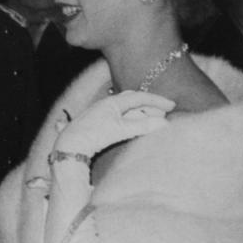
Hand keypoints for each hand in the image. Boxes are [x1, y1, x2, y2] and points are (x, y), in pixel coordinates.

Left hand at [54, 90, 174, 159]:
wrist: (70, 145)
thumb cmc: (94, 135)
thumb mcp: (121, 130)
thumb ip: (142, 126)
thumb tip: (164, 124)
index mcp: (113, 101)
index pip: (140, 97)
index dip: (157, 100)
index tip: (172, 105)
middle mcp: (108, 103)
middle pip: (134, 100)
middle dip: (150, 105)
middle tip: (165, 112)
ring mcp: (103, 112)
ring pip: (127, 109)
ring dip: (142, 113)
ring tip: (154, 121)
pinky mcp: (99, 123)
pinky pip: (121, 117)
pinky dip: (132, 120)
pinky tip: (136, 127)